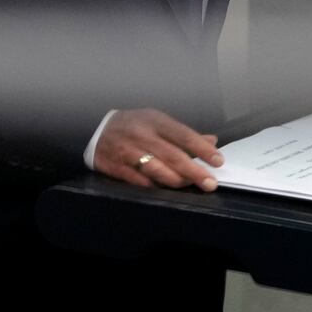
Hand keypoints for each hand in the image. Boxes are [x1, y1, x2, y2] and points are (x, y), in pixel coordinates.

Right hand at [92, 108, 224, 191]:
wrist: (94, 129)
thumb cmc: (133, 125)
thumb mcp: (158, 121)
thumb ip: (184, 134)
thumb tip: (212, 141)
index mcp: (155, 121)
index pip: (184, 136)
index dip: (203, 149)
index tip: (218, 161)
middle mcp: (143, 135)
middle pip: (173, 156)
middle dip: (194, 171)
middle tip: (210, 183)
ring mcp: (128, 152)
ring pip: (157, 170)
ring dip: (177, 181)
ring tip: (191, 185)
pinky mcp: (117, 167)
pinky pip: (139, 181)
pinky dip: (155, 186)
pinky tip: (167, 190)